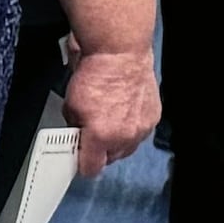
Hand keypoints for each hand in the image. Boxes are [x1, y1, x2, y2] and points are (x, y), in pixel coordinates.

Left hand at [61, 42, 160, 176]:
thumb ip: (74, 128)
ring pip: (126, 147)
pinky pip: (140, 133)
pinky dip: (131, 127)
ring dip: (116, 140)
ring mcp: (141, 128)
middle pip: (110, 159)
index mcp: (100, 137)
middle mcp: (124, 137)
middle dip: (99, 150)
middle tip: (91, 134)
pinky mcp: (153, 118)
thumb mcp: (70, 106)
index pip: (90, 168)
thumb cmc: (95, 75)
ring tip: (108, 121)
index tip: (79, 158)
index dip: (82, 164)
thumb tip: (76, 136)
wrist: (120, 54)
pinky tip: (122, 113)